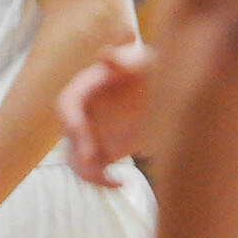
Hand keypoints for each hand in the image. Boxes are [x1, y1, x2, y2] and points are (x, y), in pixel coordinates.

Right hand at [58, 42, 154, 186]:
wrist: (171, 89)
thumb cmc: (155, 69)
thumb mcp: (144, 61)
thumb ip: (125, 58)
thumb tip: (105, 55)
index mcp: (87, 87)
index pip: (67, 103)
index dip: (70, 118)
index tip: (78, 131)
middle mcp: (85, 111)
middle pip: (68, 133)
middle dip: (77, 147)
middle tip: (92, 159)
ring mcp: (94, 133)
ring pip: (75, 155)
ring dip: (85, 169)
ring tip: (108, 177)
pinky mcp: (106, 151)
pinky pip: (93, 170)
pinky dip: (101, 180)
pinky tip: (120, 183)